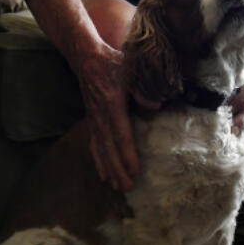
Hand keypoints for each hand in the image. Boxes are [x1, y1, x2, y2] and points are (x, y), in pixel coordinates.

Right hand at [77, 46, 139, 191]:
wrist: (87, 57)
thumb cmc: (112, 62)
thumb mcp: (131, 70)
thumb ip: (143, 88)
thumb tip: (157, 105)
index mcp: (112, 106)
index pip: (121, 135)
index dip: (128, 155)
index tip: (135, 171)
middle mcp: (101, 116)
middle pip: (109, 149)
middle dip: (118, 169)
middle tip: (127, 188)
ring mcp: (94, 119)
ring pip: (100, 149)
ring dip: (108, 169)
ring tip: (116, 186)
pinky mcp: (91, 119)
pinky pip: (93, 144)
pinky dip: (98, 160)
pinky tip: (102, 173)